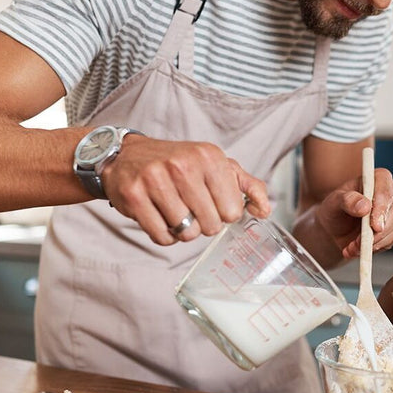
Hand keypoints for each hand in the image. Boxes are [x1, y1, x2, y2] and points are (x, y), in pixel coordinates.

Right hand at [99, 136, 270, 244]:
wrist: (127, 155)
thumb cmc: (177, 163)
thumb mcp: (215, 164)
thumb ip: (246, 185)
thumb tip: (265, 210)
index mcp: (209, 156)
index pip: (233, 210)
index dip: (223, 214)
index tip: (212, 203)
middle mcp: (183, 165)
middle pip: (210, 225)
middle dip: (203, 224)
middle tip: (192, 210)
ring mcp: (156, 180)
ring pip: (186, 233)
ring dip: (183, 230)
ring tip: (175, 212)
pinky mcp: (134, 197)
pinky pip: (162, 237)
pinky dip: (164, 235)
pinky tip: (160, 217)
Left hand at [315, 168, 392, 258]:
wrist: (335, 227)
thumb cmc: (335, 209)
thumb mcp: (333, 202)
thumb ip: (347, 200)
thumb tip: (364, 205)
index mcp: (379, 178)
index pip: (386, 191)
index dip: (382, 208)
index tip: (374, 226)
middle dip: (377, 232)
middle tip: (359, 243)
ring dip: (373, 243)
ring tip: (352, 247)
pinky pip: (391, 241)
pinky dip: (374, 248)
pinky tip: (358, 249)